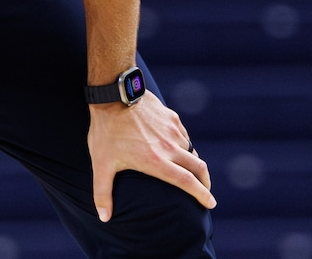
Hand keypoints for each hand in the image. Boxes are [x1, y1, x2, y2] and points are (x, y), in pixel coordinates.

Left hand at [87, 95, 215, 221]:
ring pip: (190, 150)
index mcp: (156, 161)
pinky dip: (184, 144)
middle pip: (198, 168)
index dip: (201, 195)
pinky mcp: (171, 117)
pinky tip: (176, 147)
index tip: (210, 203)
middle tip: (204, 191)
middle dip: (205, 182)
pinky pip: (183, 135)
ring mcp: (172, 130)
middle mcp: (169, 147)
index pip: (187, 182)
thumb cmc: (106, 131)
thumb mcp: (101, 163)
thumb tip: (104, 217)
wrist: (112, 94)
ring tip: (187, 170)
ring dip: (193, 162)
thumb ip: (103, 192)